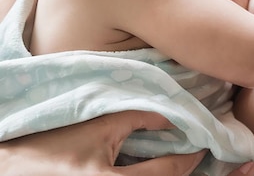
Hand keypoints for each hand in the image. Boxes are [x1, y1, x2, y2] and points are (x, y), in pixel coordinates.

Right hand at [0, 111, 204, 175]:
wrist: (12, 170)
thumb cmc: (53, 146)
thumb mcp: (98, 125)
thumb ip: (139, 116)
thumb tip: (175, 115)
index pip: (166, 174)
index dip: (191, 159)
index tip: (204, 147)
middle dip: (184, 174)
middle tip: (204, 160)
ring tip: (181, 166)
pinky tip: (159, 172)